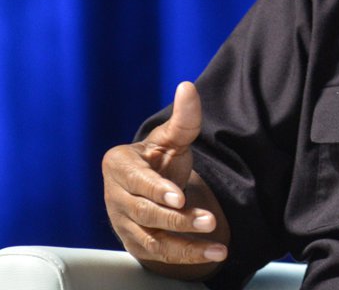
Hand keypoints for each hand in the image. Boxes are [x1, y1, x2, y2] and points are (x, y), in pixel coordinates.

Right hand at [102, 81, 228, 270]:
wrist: (151, 185)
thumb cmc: (160, 157)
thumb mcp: (172, 137)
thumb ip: (183, 117)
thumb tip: (188, 86)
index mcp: (119, 165)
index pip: (136, 181)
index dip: (157, 189)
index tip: (179, 196)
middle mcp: (116, 196)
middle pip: (145, 213)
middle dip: (178, 218)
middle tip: (209, 220)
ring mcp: (123, 223)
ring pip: (153, 239)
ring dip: (186, 244)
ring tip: (217, 247)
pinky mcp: (136, 243)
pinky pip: (160, 255)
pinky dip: (187, 257)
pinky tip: (213, 255)